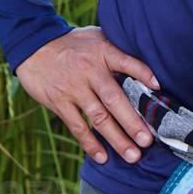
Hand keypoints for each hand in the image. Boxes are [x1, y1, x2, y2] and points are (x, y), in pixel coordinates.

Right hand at [15, 25, 160, 165]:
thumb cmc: (72, 44)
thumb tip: (145, 65)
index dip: (142, 73)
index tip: (158, 87)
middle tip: (148, 141)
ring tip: (132, 156)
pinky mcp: (59, 102)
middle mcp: (89, 71)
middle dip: (132, 122)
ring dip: (116, 138)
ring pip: (98, 117)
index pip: (125, 62)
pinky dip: (90, 142)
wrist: (33, 46)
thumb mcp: (96, 36)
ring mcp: (74, 88)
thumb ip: (117, 49)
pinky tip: (102, 156)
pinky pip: (77, 126)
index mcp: (102, 52)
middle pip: (114, 99)